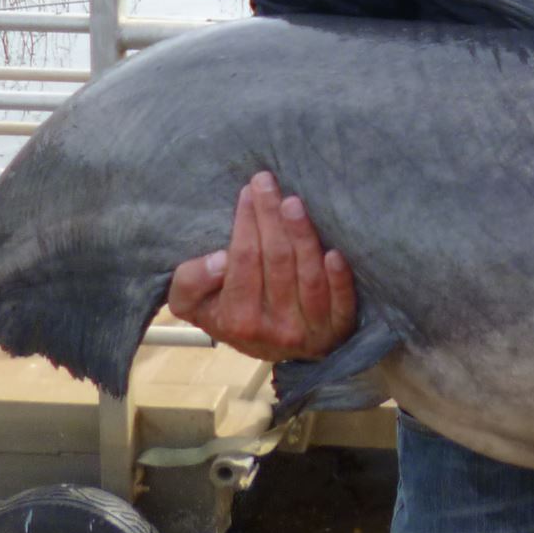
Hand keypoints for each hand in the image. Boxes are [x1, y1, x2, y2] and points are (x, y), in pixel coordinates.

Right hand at [166, 172, 357, 360]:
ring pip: (309, 277)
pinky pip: (342, 302)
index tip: (247, 192)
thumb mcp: (194, 304)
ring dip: (303, 236)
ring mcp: (310, 331)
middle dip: (271, 217)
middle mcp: (275, 329)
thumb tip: (220, 259)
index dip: (246, 224)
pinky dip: (339, 277)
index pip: (244, 261)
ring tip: (294, 202)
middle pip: (277, 262)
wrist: (273, 349)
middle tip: (267, 183)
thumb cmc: (231, 314)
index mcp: (238, 320)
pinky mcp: (339, 328)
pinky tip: (335, 251)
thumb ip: (191, 282)